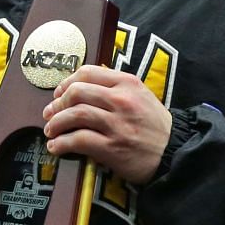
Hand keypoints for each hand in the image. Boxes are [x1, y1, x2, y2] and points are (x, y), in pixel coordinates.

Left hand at [42, 64, 172, 184]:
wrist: (173, 151)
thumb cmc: (155, 125)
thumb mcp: (141, 95)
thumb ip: (116, 87)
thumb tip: (83, 85)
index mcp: (127, 83)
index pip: (87, 73)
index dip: (66, 83)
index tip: (59, 93)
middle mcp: (121, 100)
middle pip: (77, 92)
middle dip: (57, 104)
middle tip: (50, 113)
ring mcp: (117, 124)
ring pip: (75, 114)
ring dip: (56, 123)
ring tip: (51, 130)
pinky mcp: (112, 147)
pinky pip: (78, 140)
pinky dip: (62, 143)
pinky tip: (57, 146)